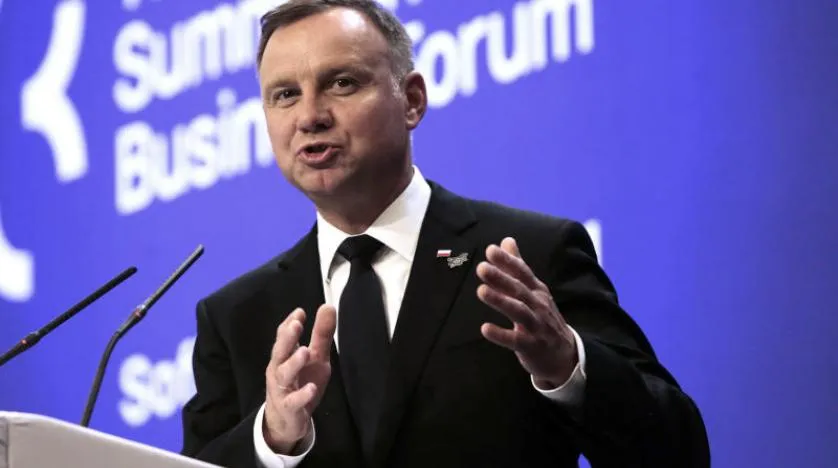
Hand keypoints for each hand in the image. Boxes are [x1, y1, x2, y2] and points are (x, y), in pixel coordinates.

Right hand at [263, 304, 335, 452]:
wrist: (287, 421)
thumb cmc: (300, 383)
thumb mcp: (316, 358)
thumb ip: (321, 335)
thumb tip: (328, 306)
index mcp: (284, 355)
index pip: (284, 336)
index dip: (290, 324)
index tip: (300, 312)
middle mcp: (278, 370)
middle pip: (280, 352)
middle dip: (287, 338)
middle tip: (296, 325)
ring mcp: (282, 389)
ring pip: (284, 375)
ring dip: (294, 363)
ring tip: (305, 352)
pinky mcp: (288, 408)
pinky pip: (293, 402)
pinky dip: (301, 395)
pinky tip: (311, 388)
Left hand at [476, 237, 576, 388]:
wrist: (564, 354)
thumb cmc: (542, 317)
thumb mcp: (533, 290)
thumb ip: (518, 266)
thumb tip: (506, 240)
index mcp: (536, 290)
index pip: (522, 272)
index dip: (507, 261)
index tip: (491, 250)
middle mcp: (538, 305)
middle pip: (519, 289)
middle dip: (501, 278)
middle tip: (481, 267)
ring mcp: (536, 326)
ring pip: (518, 312)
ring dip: (500, 301)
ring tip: (481, 291)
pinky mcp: (531, 346)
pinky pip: (515, 341)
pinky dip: (501, 335)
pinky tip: (485, 328)